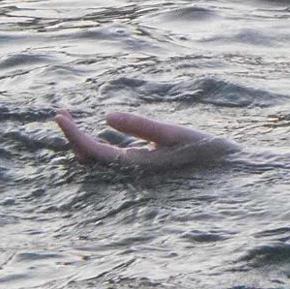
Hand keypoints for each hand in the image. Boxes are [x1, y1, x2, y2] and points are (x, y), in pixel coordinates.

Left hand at [53, 109, 232, 169]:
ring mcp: (138, 173)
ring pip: (100, 163)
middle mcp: (133, 173)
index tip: (59, 114)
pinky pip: (112, 161)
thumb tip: (106, 117)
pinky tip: (101, 135)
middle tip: (63, 114)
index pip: (93, 151)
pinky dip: (99, 148)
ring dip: (84, 144)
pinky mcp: (145, 169)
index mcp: (136, 165)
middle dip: (74, 138)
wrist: (230, 173)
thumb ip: (141, 126)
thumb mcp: (174, 133)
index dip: (73, 134)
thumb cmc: (206, 151)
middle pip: (90, 160)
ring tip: (74, 122)